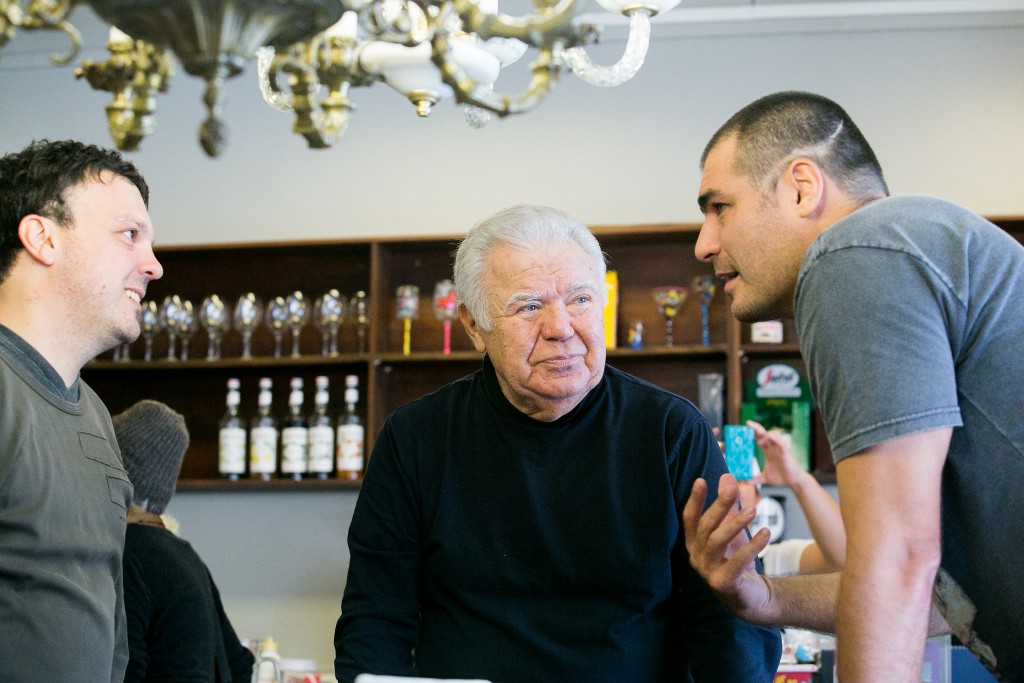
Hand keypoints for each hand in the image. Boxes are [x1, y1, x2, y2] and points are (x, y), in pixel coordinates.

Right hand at [683, 473, 773, 621]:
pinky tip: (765, 533)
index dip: (695, 500)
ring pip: (717, 542)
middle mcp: (696, 556)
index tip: (701, 480)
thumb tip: (727, 477)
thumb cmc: (737, 560)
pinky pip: (736, 562)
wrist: (751, 597)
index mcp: (694, 542)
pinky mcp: (723, 584)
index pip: (690, 518)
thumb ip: (729, 506)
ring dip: (734, 524)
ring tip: (753, 510)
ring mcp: (707, 571)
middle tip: (733, 490)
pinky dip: (752, 546)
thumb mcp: (733, 529)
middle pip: (705, 527)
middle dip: (719, 506)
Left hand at [747, 420, 805, 488]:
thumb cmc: (781, 477)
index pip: (759, 439)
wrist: (793, 482)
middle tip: (748, 424)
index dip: (752, 433)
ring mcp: (779, 450)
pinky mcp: (786, 453)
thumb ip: (755, 479)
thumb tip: (745, 481)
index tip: (745, 427)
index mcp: (767, 452)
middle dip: (756, 428)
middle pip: (764, 434)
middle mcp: (773, 449)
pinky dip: (776, 439)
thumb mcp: (764, 478)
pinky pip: (782, 444)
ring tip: (759, 440)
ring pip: (773, 436)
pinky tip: (770, 437)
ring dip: (765, 435)